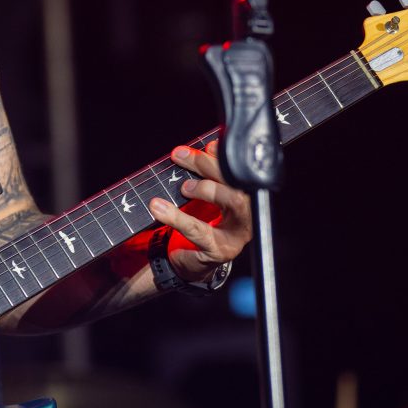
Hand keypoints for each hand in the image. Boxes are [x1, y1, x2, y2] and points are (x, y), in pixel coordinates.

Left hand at [150, 144, 253, 283]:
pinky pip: (200, 231)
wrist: (193, 261)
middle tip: (182, 157)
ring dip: (206, 188)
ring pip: (233, 203)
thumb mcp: (205, 196)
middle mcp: (249, 215)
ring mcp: (237, 234)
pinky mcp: (219, 250)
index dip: (225, 158)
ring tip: (182, 187)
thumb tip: (210, 147)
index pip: (239, 173)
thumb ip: (209, 174)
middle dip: (210, 166)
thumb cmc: (202, 222)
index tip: (207, 145)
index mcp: (246, 198)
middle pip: (240, 184)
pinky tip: (159, 208)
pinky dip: (177, 217)